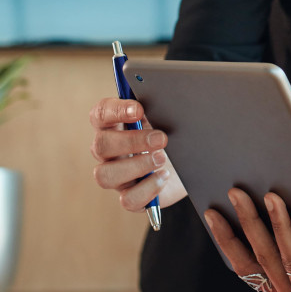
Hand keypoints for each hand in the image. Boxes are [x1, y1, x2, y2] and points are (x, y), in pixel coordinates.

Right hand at [87, 97, 186, 211]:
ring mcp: (116, 177)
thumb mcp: (164, 117)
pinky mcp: (130, 197)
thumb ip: (155, 104)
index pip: (100, 114)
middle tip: (161, 138)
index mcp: (112, 126)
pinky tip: (164, 177)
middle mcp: (108, 153)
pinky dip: (147, 188)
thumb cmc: (171, 134)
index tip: (138, 109)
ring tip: (162, 158)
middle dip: (132, 141)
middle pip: (100, 146)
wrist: (190, 164)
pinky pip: (127, 200)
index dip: (116, 111)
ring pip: (105, 176)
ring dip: (136, 166)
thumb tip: (158, 92)